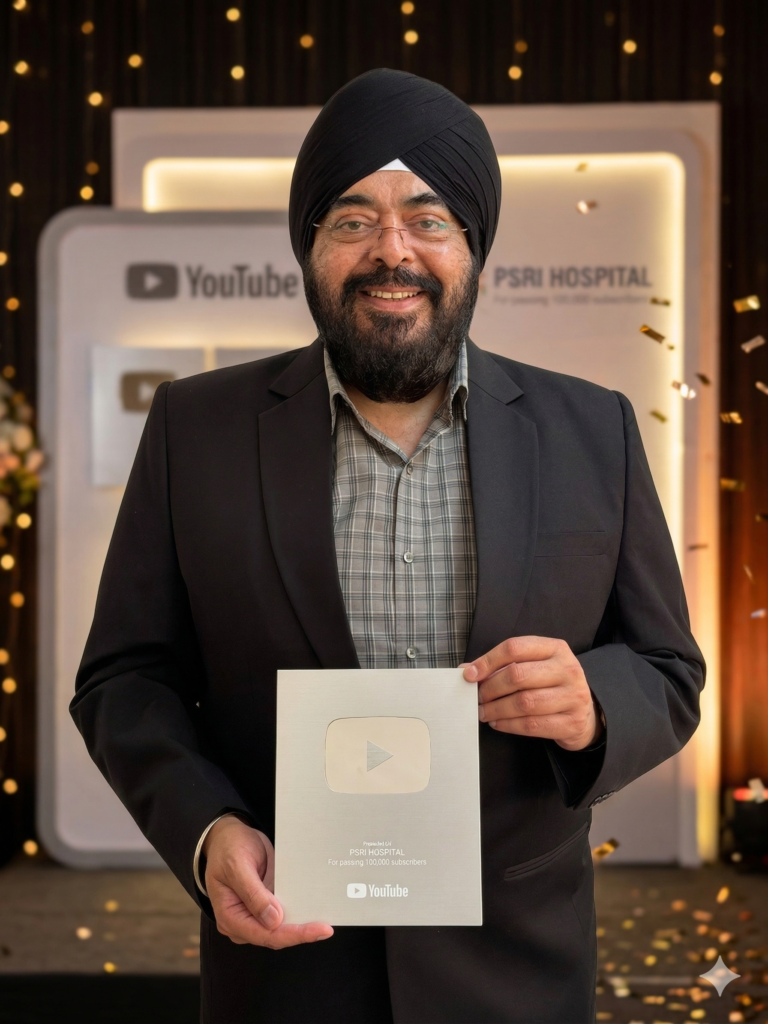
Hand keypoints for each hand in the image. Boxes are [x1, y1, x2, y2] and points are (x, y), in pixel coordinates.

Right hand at [203, 815, 332, 948]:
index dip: (293, 934)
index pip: (264, 935)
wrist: (228, 836)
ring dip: (301, 925)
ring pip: (281, 928)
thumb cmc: (228, 848)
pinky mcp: (264, 906)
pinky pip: (283, 914)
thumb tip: (273, 920)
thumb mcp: (237, 865)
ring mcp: (254, 915)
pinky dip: (298, 913)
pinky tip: (314, 909)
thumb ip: (253, 894)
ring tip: (324, 922)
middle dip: (300, 933)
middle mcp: (241, 922)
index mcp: (230, 917)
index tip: (318, 930)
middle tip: (326, 928)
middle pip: (275, 936)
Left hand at [462, 636, 603, 750]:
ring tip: (484, 712)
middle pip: (517, 675)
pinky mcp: (572, 723)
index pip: (515, 647)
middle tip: (478, 697)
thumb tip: (466, 670)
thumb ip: (502, 666)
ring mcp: (574, 696)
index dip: (488, 660)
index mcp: (556, 648)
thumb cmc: (551, 685)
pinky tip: (498, 723)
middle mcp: (568, 669)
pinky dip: (508, 725)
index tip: (469, 674)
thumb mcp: (534, 667)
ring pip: (524, 702)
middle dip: (490, 688)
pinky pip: (532, 725)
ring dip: (497, 709)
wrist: (585, 714)